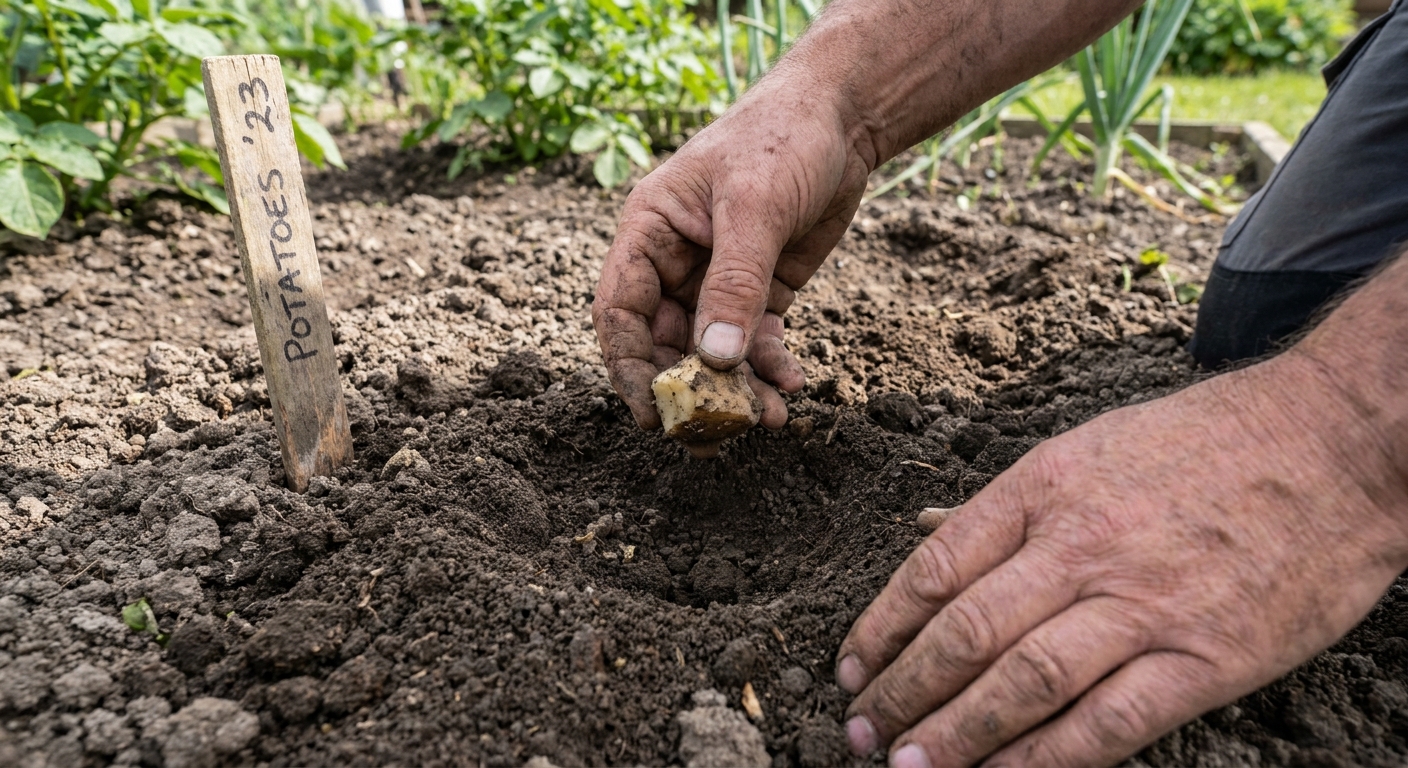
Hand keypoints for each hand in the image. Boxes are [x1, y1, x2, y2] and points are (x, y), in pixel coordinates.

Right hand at [592, 72, 875, 429]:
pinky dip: (769, 366)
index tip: (652, 416)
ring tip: (769, 418)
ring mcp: (717, 280)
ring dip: (736, 388)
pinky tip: (792, 384)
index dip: (630, 368)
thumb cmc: (782, 139)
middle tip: (717, 436)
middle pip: (666, 344)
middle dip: (693, 390)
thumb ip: (734, 285)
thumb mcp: (754, 208)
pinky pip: (755, 341)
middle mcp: (674, 261)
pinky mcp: (761, 291)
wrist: (844, 118)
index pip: (621, 313)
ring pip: (712, 352)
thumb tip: (714, 361)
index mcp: (649, 232)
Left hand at [836, 348, 1407, 766]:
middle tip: (861, 729)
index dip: (882, 626)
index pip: (935, 568)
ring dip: (953, 734)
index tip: (852, 665)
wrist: (1338, 442)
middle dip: (902, 690)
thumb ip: (1008, 503)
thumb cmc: (1207, 441)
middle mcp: (1081, 546)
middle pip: (965, 633)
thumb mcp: (1089, 444)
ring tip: (905, 766)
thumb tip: (925, 536)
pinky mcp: (1206, 658)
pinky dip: (1043, 760)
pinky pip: (1107, 724)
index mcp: (1045, 487)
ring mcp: (1143, 605)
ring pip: (1023, 683)